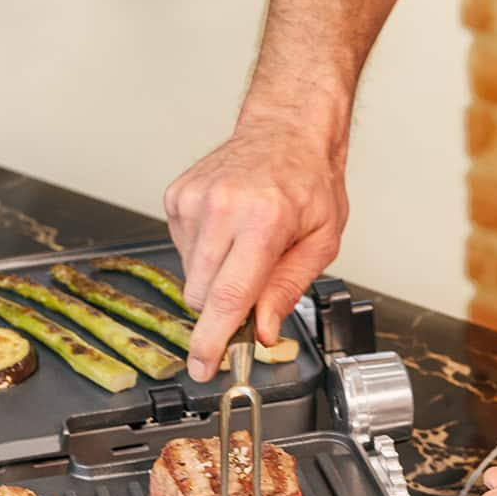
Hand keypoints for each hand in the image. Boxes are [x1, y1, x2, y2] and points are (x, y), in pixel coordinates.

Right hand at [163, 114, 348, 381]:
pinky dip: (202, 252)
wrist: (285, 128)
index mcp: (264, 219)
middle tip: (249, 289)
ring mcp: (193, 200)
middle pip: (201, 295)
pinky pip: (181, 252)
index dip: (212, 340)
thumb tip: (263, 332)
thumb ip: (287, 290)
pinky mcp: (176, 197)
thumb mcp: (321, 241)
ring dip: (213, 277)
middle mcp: (223, 207)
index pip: (228, 297)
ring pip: (189, 278)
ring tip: (242, 245)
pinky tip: (225, 230)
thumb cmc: (308, 182)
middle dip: (220, 307)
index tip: (203, 367)